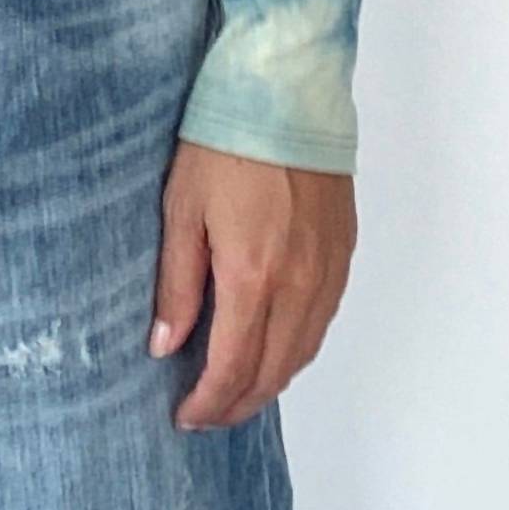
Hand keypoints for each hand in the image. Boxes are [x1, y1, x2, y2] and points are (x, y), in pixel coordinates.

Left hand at [149, 140, 355, 429]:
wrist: (283, 93)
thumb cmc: (221, 144)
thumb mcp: (181, 210)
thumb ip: (176, 284)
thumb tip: (165, 346)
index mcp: (252, 276)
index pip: (234, 366)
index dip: (210, 402)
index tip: (186, 416)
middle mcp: (298, 284)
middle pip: (273, 371)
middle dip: (239, 403)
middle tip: (207, 415)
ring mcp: (327, 270)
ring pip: (303, 352)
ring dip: (271, 381)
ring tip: (236, 392)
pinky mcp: (343, 252)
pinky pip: (322, 321)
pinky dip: (297, 349)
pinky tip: (274, 348)